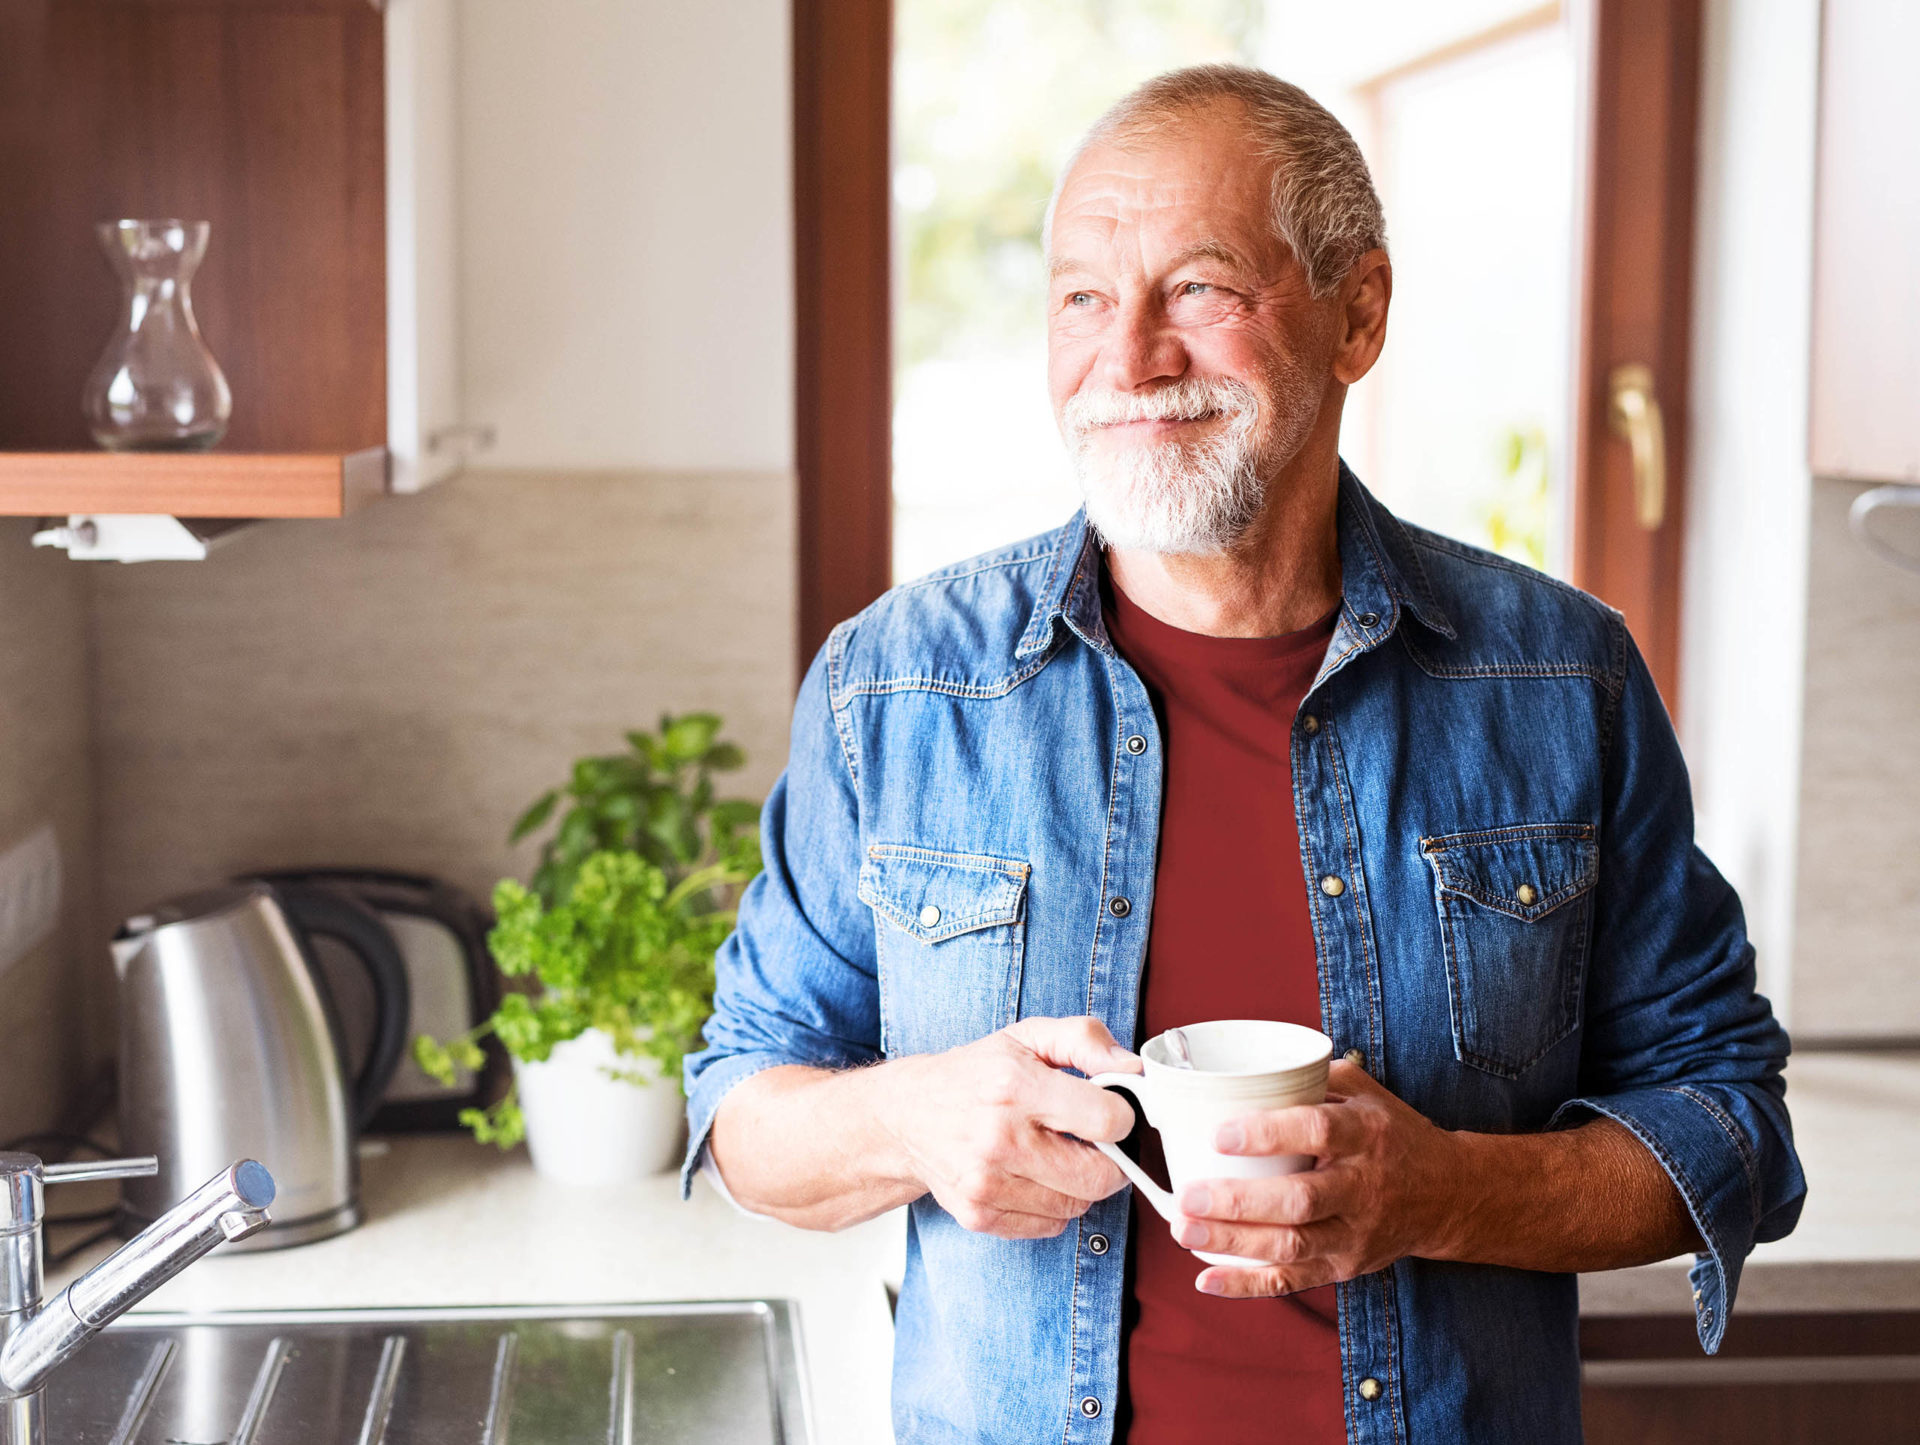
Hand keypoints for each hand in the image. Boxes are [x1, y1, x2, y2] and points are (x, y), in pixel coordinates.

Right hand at [881, 1016, 1139, 1239]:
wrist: (905, 1117)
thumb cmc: (973, 1075)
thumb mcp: (1027, 1037)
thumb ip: (1085, 1040)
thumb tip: (1132, 1067)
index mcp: (1014, 1086)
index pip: (1107, 1121)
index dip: (1122, 1115)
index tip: (1111, 1109)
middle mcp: (999, 1139)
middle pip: (1099, 1177)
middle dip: (1110, 1160)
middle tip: (1093, 1140)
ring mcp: (986, 1183)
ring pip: (1077, 1205)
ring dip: (1079, 1183)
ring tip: (1056, 1154)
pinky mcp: (978, 1215)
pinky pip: (1050, 1225)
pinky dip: (1053, 1205)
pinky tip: (1034, 1176)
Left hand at [1170, 1059, 1463, 1296]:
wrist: (1447, 1194)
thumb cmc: (1390, 1134)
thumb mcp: (1364, 1093)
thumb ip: (1310, 1077)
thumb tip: (1241, 1067)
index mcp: (1366, 1134)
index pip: (1317, 1132)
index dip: (1267, 1134)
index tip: (1218, 1134)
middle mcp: (1363, 1187)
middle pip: (1300, 1201)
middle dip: (1238, 1203)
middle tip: (1187, 1196)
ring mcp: (1355, 1233)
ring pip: (1292, 1246)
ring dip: (1233, 1242)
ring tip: (1184, 1231)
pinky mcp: (1345, 1266)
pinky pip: (1294, 1281)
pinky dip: (1248, 1284)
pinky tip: (1207, 1278)